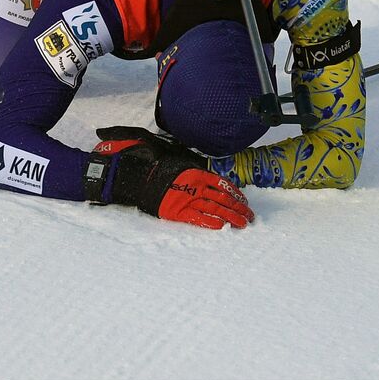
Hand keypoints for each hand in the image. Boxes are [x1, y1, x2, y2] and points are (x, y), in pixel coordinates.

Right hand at [91, 126, 253, 229]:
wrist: (128, 174)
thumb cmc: (147, 160)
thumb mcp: (170, 152)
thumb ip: (186, 160)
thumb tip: (200, 166)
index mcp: (194, 171)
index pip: (221, 183)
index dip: (234, 192)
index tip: (243, 200)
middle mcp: (194, 185)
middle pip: (223, 198)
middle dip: (239, 208)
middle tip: (250, 216)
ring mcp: (185, 199)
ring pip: (215, 209)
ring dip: (231, 217)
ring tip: (243, 224)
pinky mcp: (174, 212)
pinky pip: (196, 218)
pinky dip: (210, 223)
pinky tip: (221, 227)